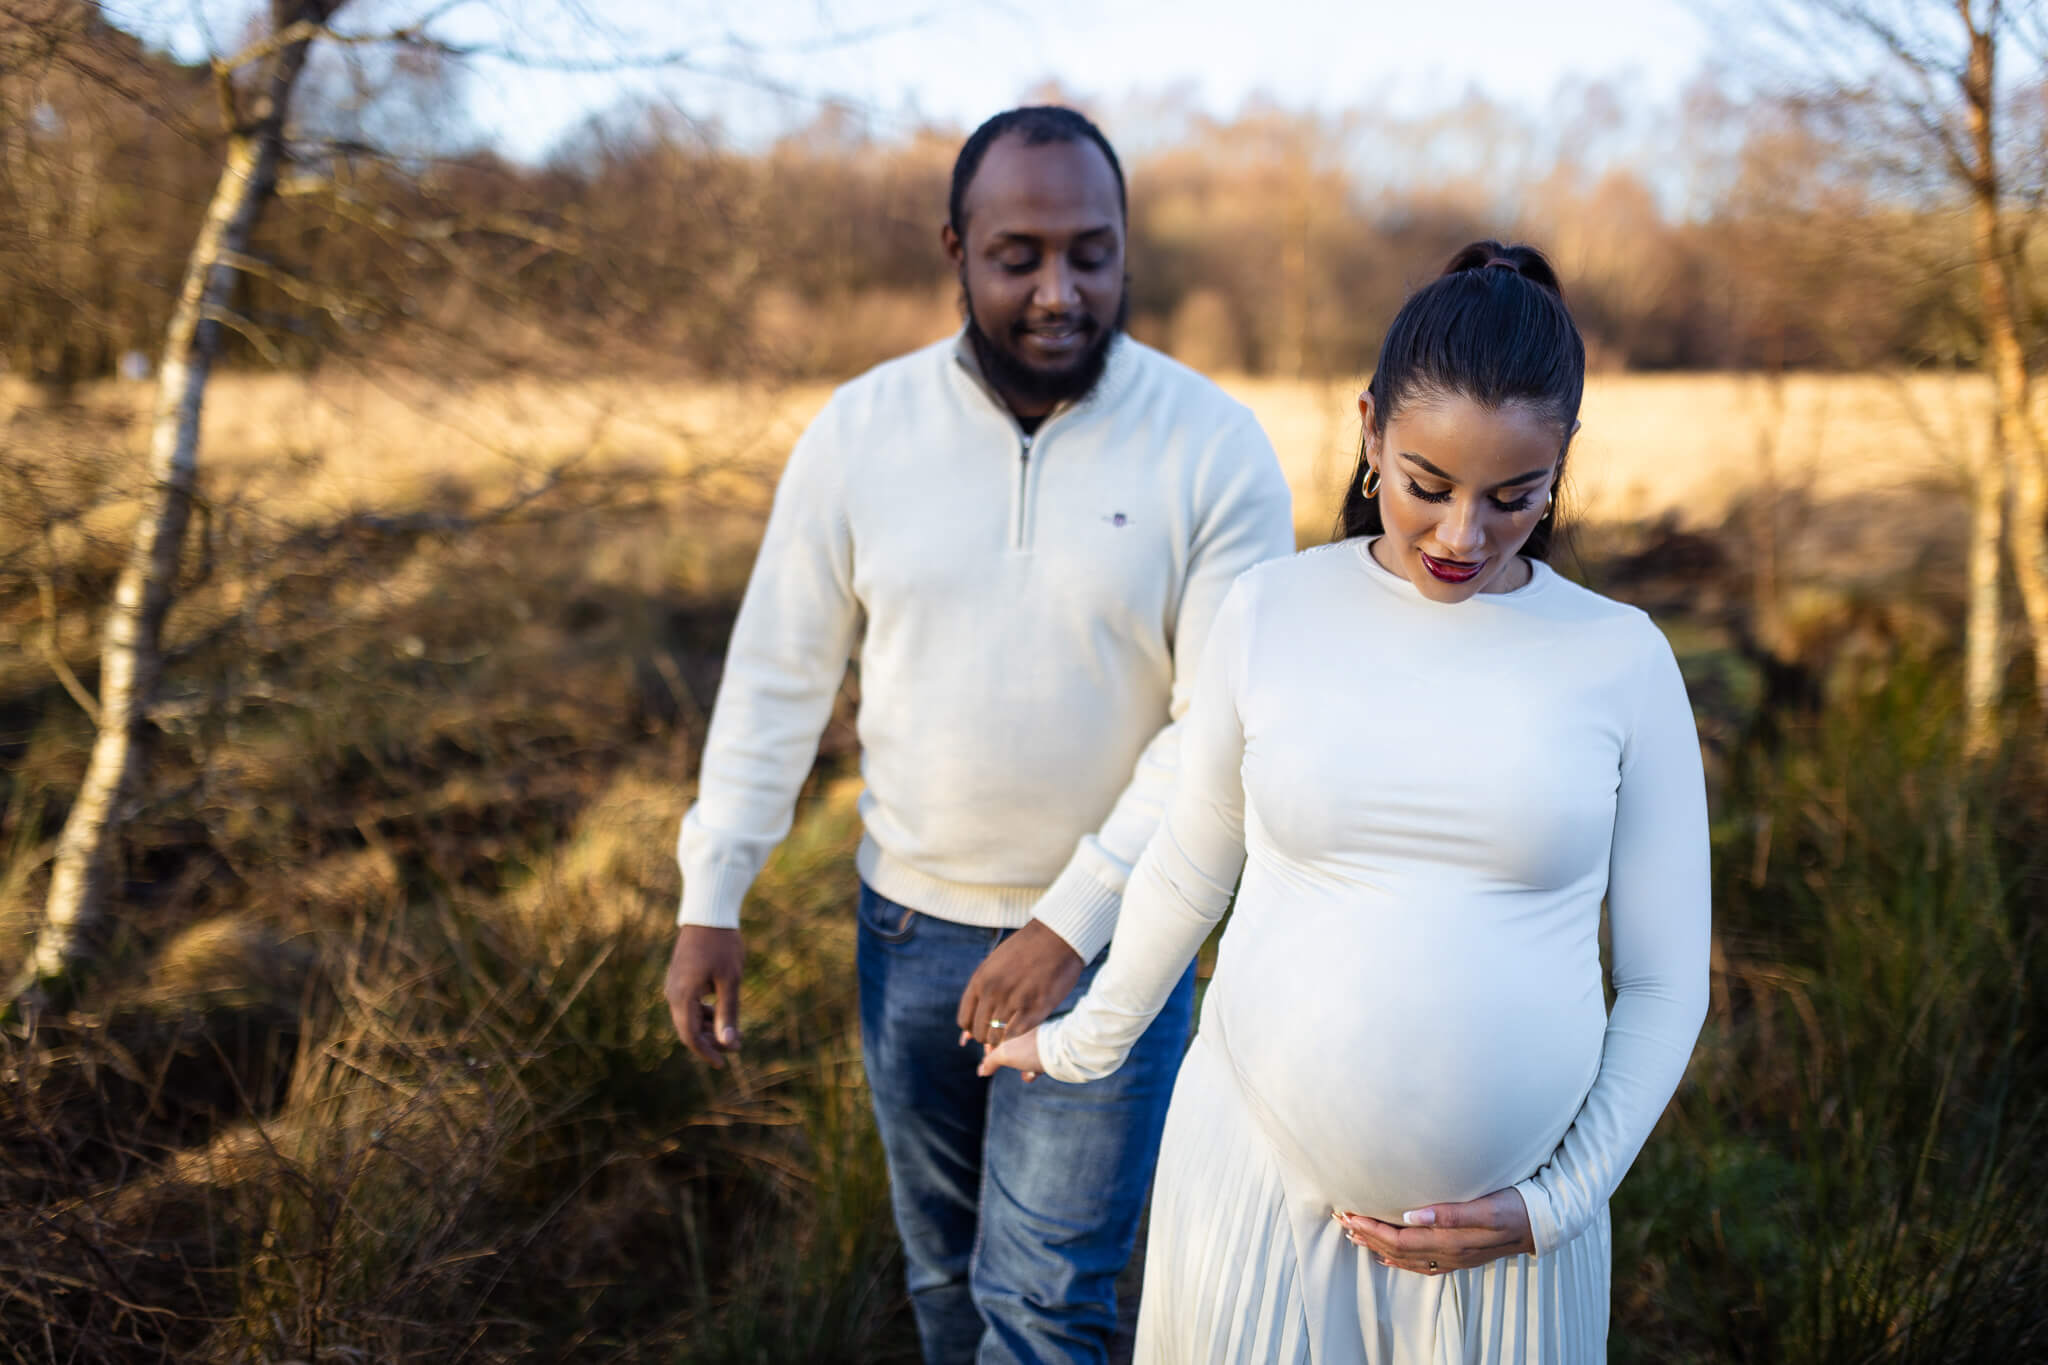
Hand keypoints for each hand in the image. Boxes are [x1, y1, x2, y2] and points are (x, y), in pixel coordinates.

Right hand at [664, 925, 744, 1067]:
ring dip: (709, 1027)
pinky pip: (688, 1004)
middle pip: (688, 1029)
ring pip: (688, 1017)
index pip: (690, 1036)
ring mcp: (674, 985)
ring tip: (734, 1031)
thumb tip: (729, 1044)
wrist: (708, 913)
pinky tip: (721, 1011)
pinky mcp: (679, 978)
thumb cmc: (722, 945)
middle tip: (738, 1044)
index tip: (724, 1064)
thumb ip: (728, 1013)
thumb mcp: (731, 980)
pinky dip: (704, 1013)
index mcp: (683, 996)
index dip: (706, 1053)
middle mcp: (673, 993)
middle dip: (711, 1041)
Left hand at [955, 918, 1083, 1049]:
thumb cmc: (1027, 949)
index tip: (982, 1028)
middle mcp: (993, 992)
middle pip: (980, 1031)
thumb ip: (982, 990)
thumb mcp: (996, 963)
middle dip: (987, 1037)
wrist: (1058, 936)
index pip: (965, 1020)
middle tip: (998, 1033)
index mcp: (980, 980)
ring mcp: (1014, 1000)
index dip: (972, 1029)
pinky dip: (1017, 1035)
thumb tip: (966, 1026)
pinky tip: (1023, 1027)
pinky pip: (1016, 1033)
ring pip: (997, 1036)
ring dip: (1002, 1039)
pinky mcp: (1035, 1008)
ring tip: (1011, 1032)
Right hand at [976, 1026, 1044, 1081]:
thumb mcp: (1004, 1054)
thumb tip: (981, 1070)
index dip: (989, 1051)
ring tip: (1027, 1072)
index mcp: (1012, 1021)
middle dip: (1008, 1062)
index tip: (989, 1062)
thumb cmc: (1031, 1048)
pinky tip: (1034, 1074)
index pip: (993, 1034)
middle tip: (1010, 1066)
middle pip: (1007, 1048)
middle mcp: (1023, 1026)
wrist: (1062, 1051)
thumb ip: (990, 1061)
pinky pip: (1034, 1060)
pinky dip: (1032, 1069)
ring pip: (1021, 1056)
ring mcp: (1036, 1037)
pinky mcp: (1047, 1047)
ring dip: (1021, 1068)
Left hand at [1333, 1188, 1534, 1275]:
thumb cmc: (1514, 1206)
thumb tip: (1411, 1214)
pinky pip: (1422, 1264)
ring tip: (1353, 1233)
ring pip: (1406, 1257)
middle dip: (1367, 1234)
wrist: (1541, 1223)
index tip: (1350, 1212)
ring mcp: (1453, 1258)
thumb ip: (1450, 1212)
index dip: (1371, 1228)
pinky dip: (1399, 1260)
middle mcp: (1448, 1253)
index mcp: (1451, 1240)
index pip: (1399, 1238)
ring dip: (1377, 1245)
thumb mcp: (1486, 1206)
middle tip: (1341, 1218)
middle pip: (1397, 1249)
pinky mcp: (1459, 1256)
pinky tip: (1387, 1256)